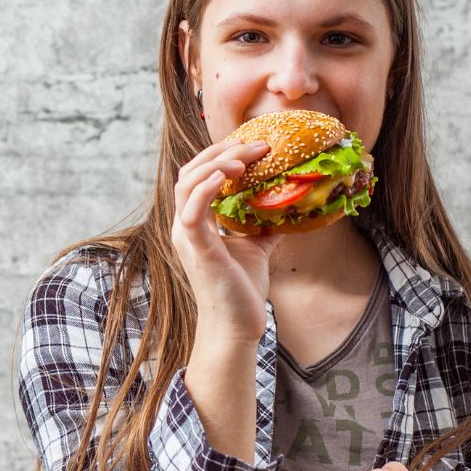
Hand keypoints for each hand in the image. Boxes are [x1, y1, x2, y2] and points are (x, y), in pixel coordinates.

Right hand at [171, 139, 279, 460]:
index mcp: (195, 222)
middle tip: (256, 144)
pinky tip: (231, 176)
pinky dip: (209, 186)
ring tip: (246, 156)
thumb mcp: (256, 246)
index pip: (198, 176)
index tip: (251, 144)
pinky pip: (193, 207)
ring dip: (217, 163)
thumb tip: (286, 202)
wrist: (237, 326)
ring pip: (188, 182)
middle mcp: (185, 225)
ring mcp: (187, 236)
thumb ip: (261, 223)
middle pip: (190, 171)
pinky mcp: (196, 247)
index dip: (220, 155)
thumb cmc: (242, 289)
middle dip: (221, 152)